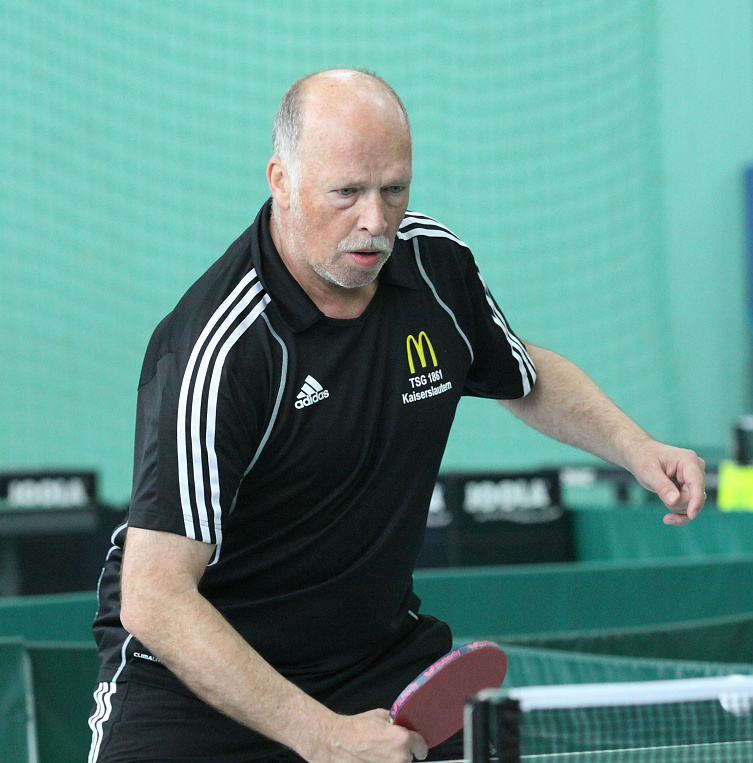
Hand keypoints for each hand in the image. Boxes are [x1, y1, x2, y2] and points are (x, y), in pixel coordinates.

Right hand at [312, 709, 427, 762]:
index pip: (422, 746)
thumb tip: (404, 724)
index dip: (417, 743)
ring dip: (394, 758)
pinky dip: (385, 762)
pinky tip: (375, 757)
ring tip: (379, 750)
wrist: (339, 742)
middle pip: (410, 756)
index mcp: (402, 739)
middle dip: (403, 750)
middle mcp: (400, 758)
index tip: (415, 744)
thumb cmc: (357, 729)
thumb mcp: (381, 715)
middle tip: (389, 743)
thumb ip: (397, 721)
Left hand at [627, 440, 705, 524]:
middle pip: (693, 497)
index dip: (696, 500)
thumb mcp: (648, 471)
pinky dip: (680, 514)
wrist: (640, 454)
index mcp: (688, 460)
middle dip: (676, 503)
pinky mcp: (691, 487)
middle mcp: (696, 469)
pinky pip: (690, 507)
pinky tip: (669, 518)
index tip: (691, 515)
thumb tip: (675, 500)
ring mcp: (695, 479)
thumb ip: (661, 486)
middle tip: (658, 492)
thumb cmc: (643, 459)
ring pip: (692, 504)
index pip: (697, 483)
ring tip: (660, 493)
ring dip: (675, 506)